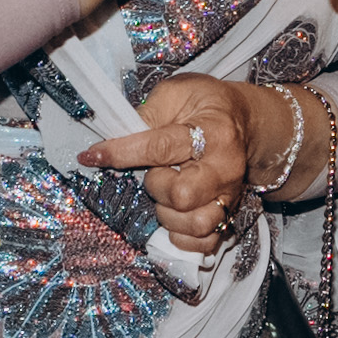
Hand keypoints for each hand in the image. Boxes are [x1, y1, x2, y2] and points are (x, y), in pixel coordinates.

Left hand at [84, 75, 264, 252]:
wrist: (245, 122)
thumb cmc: (205, 105)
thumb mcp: (176, 93)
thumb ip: (147, 114)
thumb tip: (114, 140)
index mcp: (213, 132)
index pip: (161, 147)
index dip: (121, 153)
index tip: (93, 155)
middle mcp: (225, 169)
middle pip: (182, 196)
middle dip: (156, 186)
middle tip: (156, 171)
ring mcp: (229, 197)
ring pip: (194, 224)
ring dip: (168, 213)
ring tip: (165, 193)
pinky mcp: (227, 217)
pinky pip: (203, 243)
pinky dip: (181, 237)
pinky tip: (173, 216)